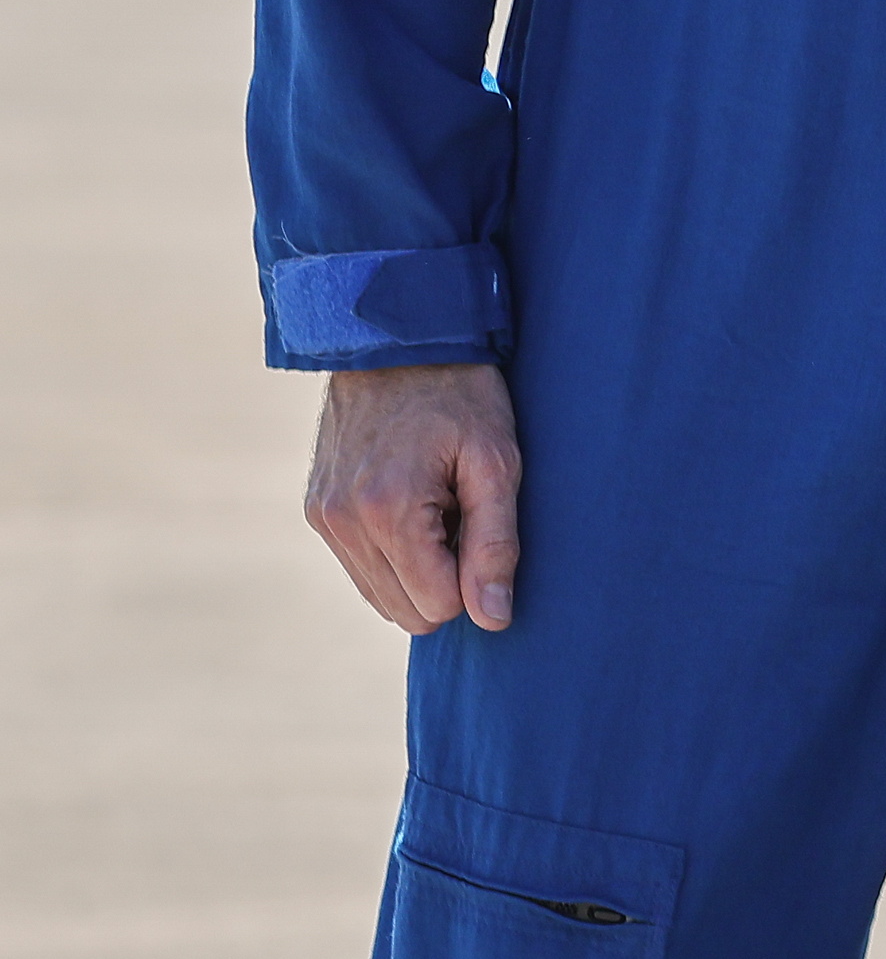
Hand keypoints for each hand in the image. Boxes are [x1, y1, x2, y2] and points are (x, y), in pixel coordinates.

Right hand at [307, 362, 523, 634]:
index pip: (438, 606)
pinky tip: (412, 501)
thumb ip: (495, 543)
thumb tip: (492, 618)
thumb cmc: (461, 395)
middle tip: (462, 511)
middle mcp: (341, 523)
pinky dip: (393, 553)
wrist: (397, 340)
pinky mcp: (315, 510)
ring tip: (438, 503)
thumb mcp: (497, 459)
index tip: (481, 521)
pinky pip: (361, 568)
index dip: (474, 577)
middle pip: (406, 612)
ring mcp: (322, 518)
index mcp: (387, 512)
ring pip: (381, 597)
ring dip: (418, 567)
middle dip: (445, 577)